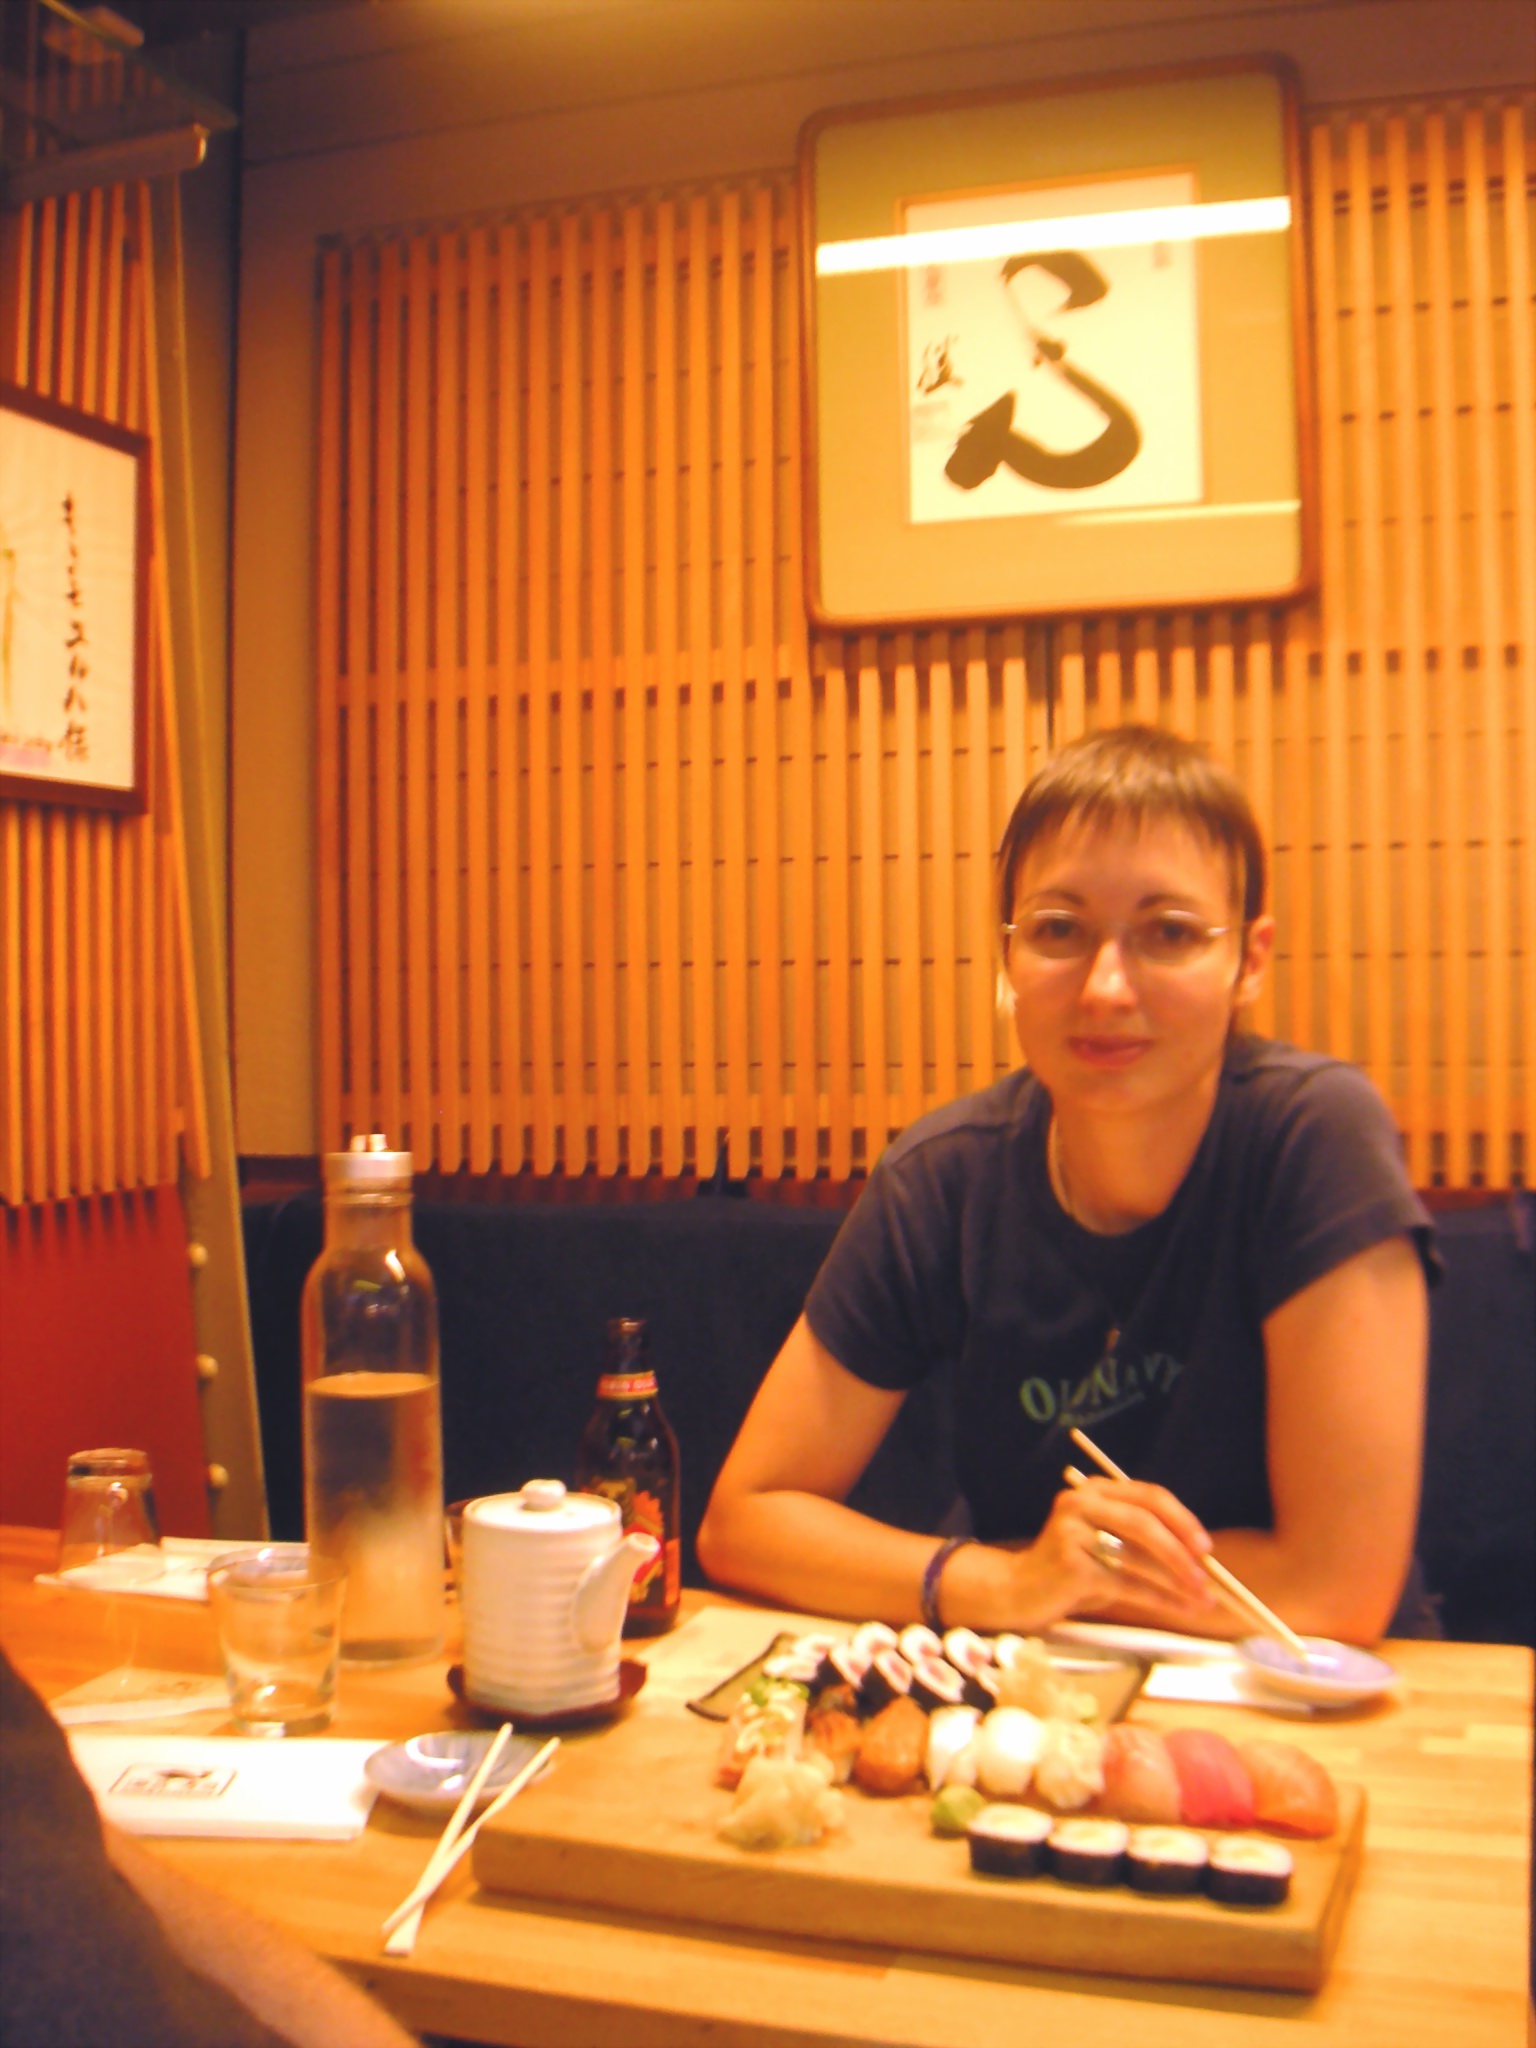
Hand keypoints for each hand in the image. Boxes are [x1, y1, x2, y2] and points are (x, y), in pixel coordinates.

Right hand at [1005, 1475, 1216, 1625]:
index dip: (1182, 1519)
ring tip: (1202, 1599)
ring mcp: (1073, 1533)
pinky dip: (1158, 1599)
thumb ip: (1143, 1541)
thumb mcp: (1107, 1544)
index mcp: (1095, 1490)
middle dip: (1181, 1551)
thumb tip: (1201, 1559)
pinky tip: (1178, 1609)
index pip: (1149, 1495)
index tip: (1206, 1547)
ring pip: (1137, 1557)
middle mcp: (1081, 1503)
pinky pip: (1126, 1584)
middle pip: (1144, 1522)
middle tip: (1207, 1577)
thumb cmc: (1074, 1569)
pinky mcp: (1071, 1566)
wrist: (1020, 1590)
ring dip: (1176, 1581)